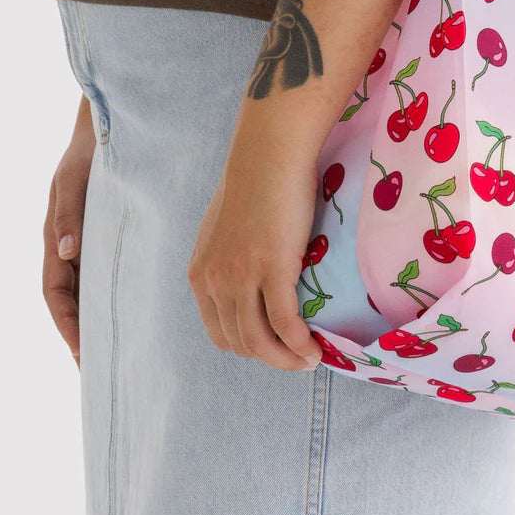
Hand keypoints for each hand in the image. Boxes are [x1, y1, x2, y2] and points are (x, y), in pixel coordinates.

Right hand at [42, 96, 95, 366]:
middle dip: (81, 334)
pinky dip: (116, 295)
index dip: (65, 325)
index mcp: (55, 238)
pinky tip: (139, 311)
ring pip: (90, 290)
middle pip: (72, 300)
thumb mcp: (73, 180)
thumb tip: (65, 253)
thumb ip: (68, 214)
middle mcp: (70, 246)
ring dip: (99, 319)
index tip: (81, 353)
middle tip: (101, 368)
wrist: (107, 125)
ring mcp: (89, 242)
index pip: (55, 293)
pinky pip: (108, 272)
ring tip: (121, 352)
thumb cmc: (87, 151)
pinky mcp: (110, 234)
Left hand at [187, 146, 322, 372]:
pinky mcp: (271, 269)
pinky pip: (285, 324)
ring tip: (309, 359)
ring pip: (261, 341)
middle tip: (298, 358)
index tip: (274, 348)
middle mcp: (214, 281)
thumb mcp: (224, 229)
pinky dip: (300, 343)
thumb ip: (227, 258)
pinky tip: (315, 348)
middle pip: (241, 342)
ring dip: (287, 360)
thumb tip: (245, 277)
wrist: (269, 154)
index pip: (219, 333)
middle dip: (270, 359)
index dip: (248, 347)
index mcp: (200, 274)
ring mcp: (241, 277)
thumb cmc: (254, 182)